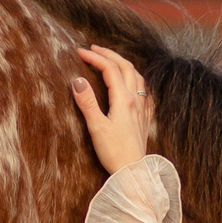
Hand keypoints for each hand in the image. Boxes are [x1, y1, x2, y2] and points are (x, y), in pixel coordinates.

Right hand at [71, 45, 156, 174]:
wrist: (133, 173)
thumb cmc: (114, 153)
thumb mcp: (96, 127)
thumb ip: (87, 102)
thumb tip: (77, 80)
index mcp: (124, 100)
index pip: (110, 69)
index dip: (95, 57)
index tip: (80, 52)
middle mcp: (136, 101)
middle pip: (126, 67)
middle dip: (109, 54)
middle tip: (94, 49)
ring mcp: (142, 109)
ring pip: (137, 76)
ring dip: (123, 64)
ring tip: (110, 61)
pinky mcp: (144, 118)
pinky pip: (143, 90)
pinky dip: (134, 79)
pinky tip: (131, 83)